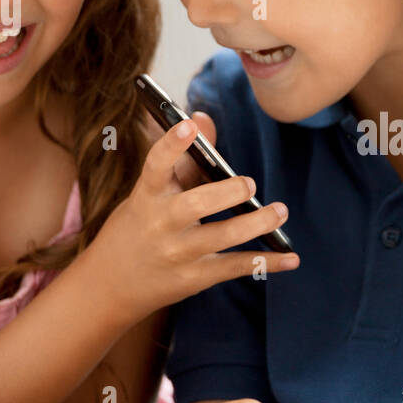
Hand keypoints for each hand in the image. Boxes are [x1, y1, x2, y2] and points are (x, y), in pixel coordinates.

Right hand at [82, 112, 299, 325]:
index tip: (187, 126)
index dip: (170, 145)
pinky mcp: (194, 278)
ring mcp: (178, 254)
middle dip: (226, 193)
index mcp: (147, 196)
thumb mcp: (150, 193)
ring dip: (256, 223)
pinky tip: (291, 257)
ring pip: (221, 237)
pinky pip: (235, 267)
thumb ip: (182, 158)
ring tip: (280, 211)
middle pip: (195, 205)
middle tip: (249, 184)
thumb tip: (204, 118)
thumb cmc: (139, 226)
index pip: (156, 166)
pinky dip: (267, 263)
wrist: (110, 284)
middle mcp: (161, 224)